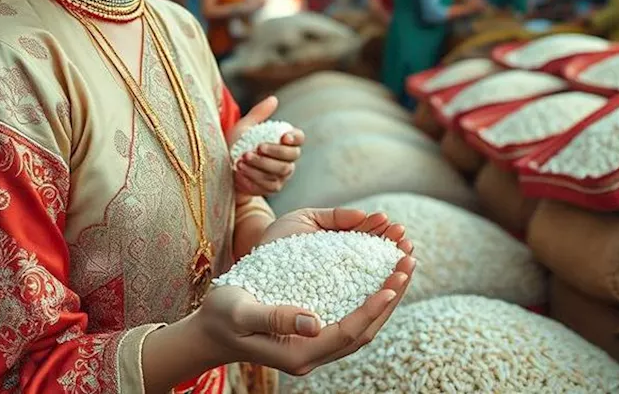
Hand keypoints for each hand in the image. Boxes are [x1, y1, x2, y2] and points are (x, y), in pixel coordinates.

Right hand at [196, 208, 414, 375]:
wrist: (210, 331)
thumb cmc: (221, 316)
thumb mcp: (242, 311)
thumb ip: (276, 317)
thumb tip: (314, 321)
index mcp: (299, 352)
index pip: (348, 331)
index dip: (373, 307)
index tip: (394, 282)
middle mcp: (312, 355)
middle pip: (364, 330)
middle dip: (390, 298)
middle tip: (408, 262)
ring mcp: (314, 348)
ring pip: (361, 327)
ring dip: (384, 299)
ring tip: (401, 266)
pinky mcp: (313, 337)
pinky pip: (350, 320)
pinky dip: (368, 300)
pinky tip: (376, 278)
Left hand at [229, 97, 302, 196]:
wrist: (224, 168)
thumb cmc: (237, 145)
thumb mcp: (244, 127)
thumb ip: (259, 114)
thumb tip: (274, 99)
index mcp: (285, 141)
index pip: (299, 138)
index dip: (294, 138)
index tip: (283, 136)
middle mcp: (287, 159)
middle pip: (291, 157)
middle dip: (274, 152)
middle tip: (257, 148)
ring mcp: (281, 175)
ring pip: (279, 171)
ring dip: (260, 165)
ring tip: (243, 159)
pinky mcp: (271, 188)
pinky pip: (268, 184)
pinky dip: (253, 177)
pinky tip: (240, 171)